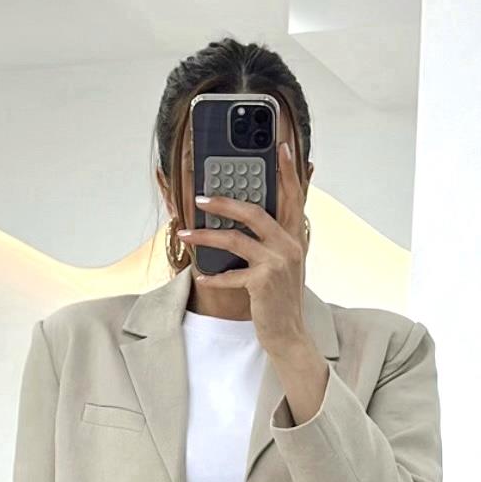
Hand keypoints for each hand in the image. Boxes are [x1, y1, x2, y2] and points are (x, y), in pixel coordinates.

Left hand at [176, 140, 312, 361]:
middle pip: (254, 211)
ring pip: (235, 239)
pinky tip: (202, 276)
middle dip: (224, 201)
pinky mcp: (263, 282)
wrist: (289, 335)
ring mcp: (277, 263)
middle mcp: (290, 245)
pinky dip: (213, 275)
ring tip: (185, 232)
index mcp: (295, 237)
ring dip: (205, 235)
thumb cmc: (280, 298)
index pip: (294, 195)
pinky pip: (231, 273)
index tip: (279, 146)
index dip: (287, 170)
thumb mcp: (283, 264)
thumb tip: (246, 218)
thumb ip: (273, 240)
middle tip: (199, 197)